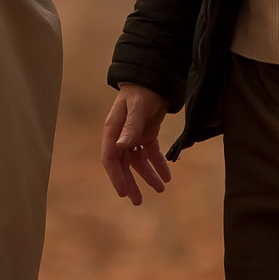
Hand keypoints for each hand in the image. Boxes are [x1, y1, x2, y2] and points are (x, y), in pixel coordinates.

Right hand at [100, 84, 172, 205]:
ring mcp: (133, 135)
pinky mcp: (146, 134)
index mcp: (113, 130)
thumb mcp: (137, 108)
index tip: (123, 192)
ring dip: (148, 175)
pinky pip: (151, 153)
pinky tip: (167, 175)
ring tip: (160, 189)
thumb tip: (122, 147)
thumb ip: (131, 127)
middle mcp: (121, 135)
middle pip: (123, 164)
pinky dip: (158, 164)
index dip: (116, 176)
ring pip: (138, 161)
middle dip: (130, 182)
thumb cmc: (141, 91)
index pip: (111, 158)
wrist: (153, 78)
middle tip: (138, 201)